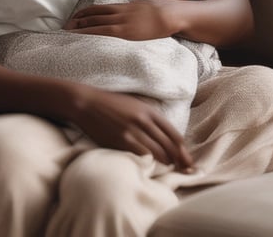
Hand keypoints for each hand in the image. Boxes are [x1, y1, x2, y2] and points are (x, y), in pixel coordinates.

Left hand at [64, 0, 178, 39]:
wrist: (171, 14)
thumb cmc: (163, 12)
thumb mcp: (144, 6)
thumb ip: (134, 8)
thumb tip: (130, 9)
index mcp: (124, 6)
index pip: (99, 8)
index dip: (85, 12)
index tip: (76, 17)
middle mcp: (120, 13)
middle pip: (94, 15)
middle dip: (78, 21)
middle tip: (66, 27)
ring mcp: (122, 22)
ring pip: (96, 23)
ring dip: (81, 28)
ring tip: (69, 34)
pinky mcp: (126, 33)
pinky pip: (104, 32)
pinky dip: (91, 34)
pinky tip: (83, 38)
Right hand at [71, 86, 193, 171]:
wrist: (87, 103)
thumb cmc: (111, 104)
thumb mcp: (135, 103)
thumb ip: (149, 116)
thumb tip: (163, 134)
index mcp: (149, 111)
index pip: (173, 133)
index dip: (182, 148)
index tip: (186, 157)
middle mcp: (143, 121)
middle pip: (169, 145)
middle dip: (179, 159)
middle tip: (185, 168)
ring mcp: (132, 132)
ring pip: (157, 152)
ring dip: (166, 162)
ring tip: (169, 168)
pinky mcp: (121, 141)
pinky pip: (141, 156)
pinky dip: (149, 163)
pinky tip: (152, 167)